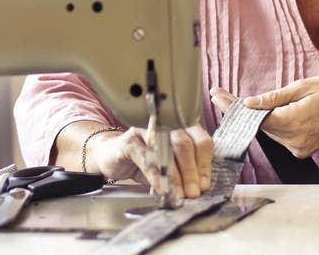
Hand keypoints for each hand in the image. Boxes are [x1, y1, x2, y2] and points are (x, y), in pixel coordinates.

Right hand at [87, 125, 213, 198]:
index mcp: (183, 127)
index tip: (203, 185)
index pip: (201, 142)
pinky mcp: (130, 140)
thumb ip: (186, 173)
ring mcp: (148, 129)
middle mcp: (167, 124)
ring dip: (175, 175)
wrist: (113, 157)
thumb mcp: (170, 167)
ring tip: (179, 194)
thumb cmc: (146, 161)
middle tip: (193, 193)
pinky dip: (156, 175)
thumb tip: (200, 188)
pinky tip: (160, 187)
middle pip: (186, 144)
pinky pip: (147, 157)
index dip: (204, 165)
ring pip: (167, 149)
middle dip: (191, 172)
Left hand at [210, 76, 318, 157]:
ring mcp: (298, 148)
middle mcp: (294, 140)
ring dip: (258, 117)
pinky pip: (279, 135)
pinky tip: (271, 112)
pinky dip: (273, 124)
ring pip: (268, 131)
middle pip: (259, 125)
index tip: (217, 96)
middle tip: (221, 95)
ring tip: (249, 102)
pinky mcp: (301, 150)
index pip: (254, 117)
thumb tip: (249, 103)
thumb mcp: (303, 86)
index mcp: (293, 122)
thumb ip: (274, 98)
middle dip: (242, 111)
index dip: (233, 106)